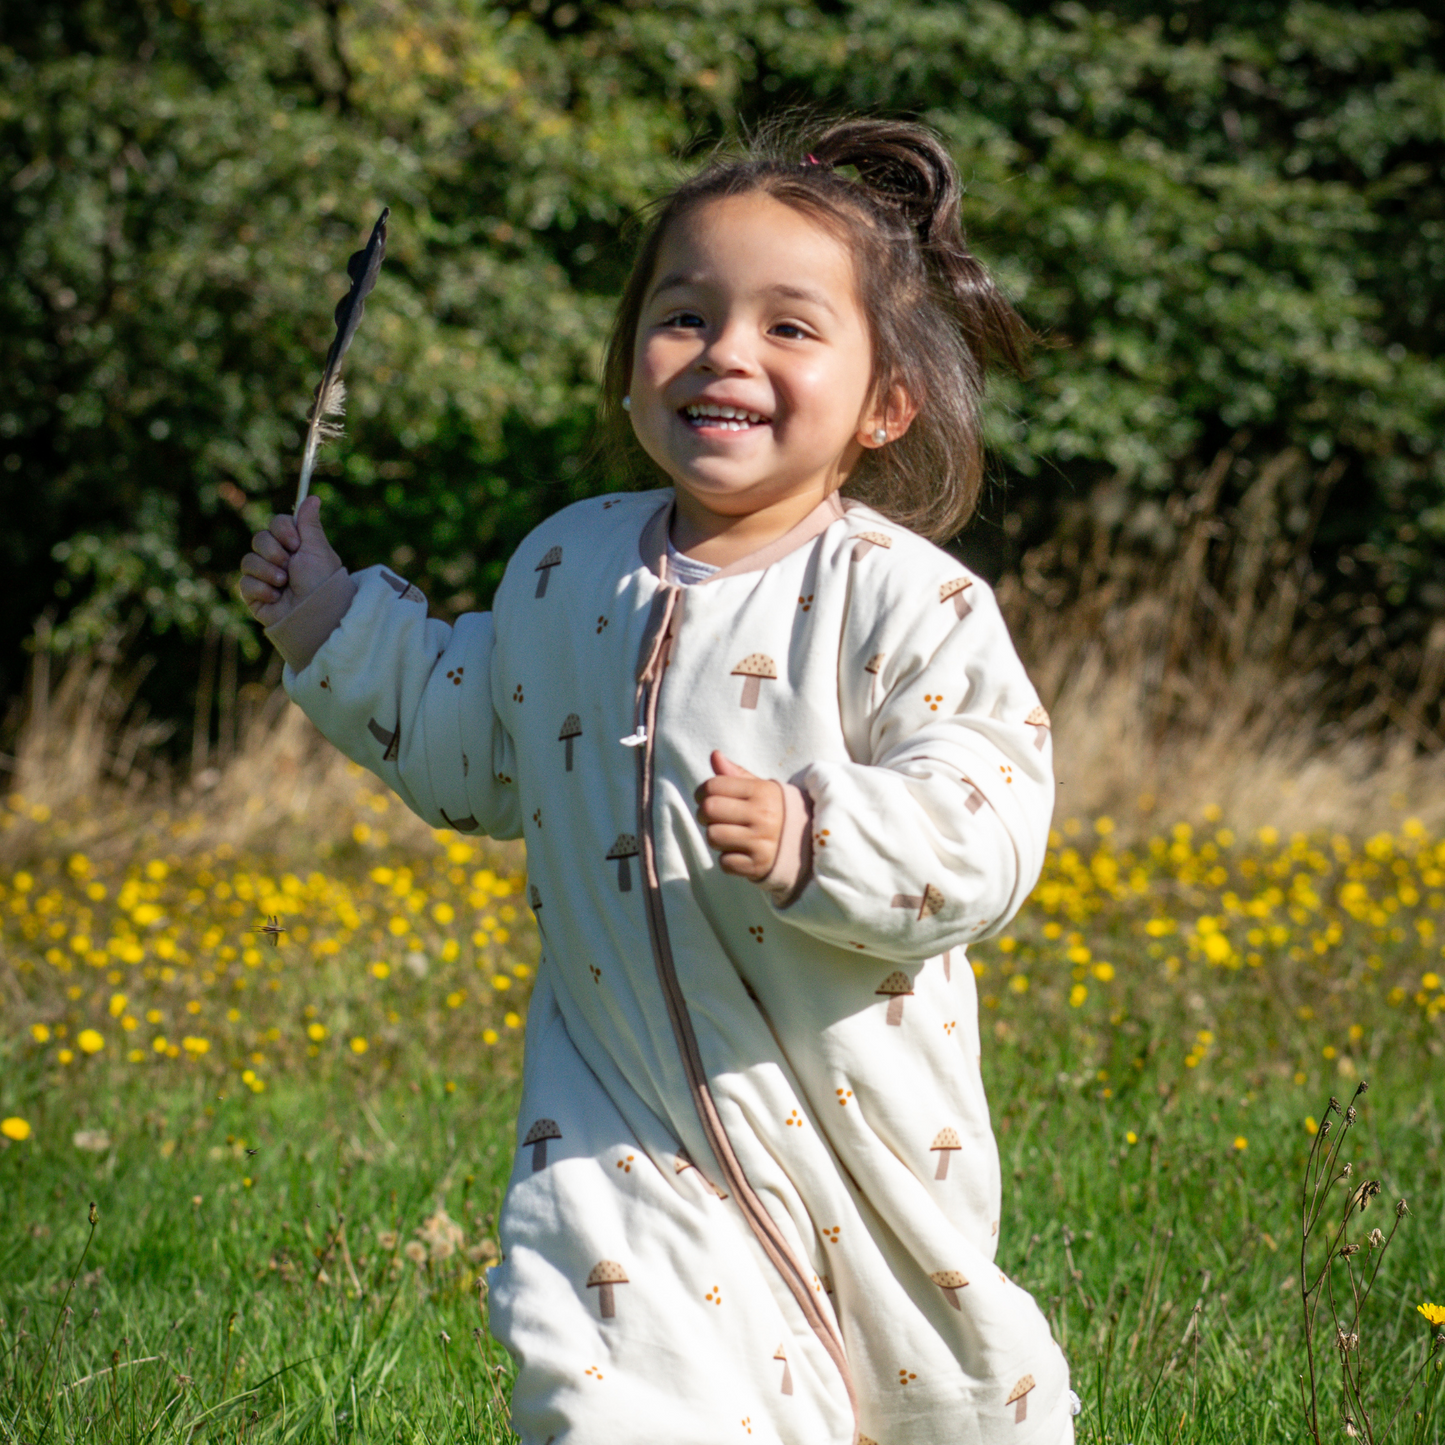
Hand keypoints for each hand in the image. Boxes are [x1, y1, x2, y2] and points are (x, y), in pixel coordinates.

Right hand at [238, 495, 343, 628]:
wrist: (315, 615)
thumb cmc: (322, 583)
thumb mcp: (318, 550)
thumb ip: (310, 524)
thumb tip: (312, 498)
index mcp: (296, 546)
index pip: (276, 524)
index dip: (282, 530)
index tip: (295, 543)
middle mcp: (279, 559)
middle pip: (260, 539)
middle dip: (273, 551)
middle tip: (289, 566)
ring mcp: (265, 577)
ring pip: (249, 560)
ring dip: (268, 571)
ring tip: (284, 584)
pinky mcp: (254, 595)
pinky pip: (245, 582)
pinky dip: (262, 589)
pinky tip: (276, 598)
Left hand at [695, 751, 783, 880]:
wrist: (807, 842)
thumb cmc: (775, 811)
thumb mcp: (762, 788)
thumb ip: (736, 774)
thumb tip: (714, 755)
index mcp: (762, 792)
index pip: (713, 785)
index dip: (702, 791)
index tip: (705, 797)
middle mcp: (763, 816)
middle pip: (709, 809)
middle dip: (704, 814)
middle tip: (712, 817)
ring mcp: (761, 842)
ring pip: (713, 837)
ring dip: (715, 837)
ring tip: (727, 834)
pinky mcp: (758, 865)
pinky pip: (724, 863)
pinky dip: (727, 859)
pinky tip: (739, 851)